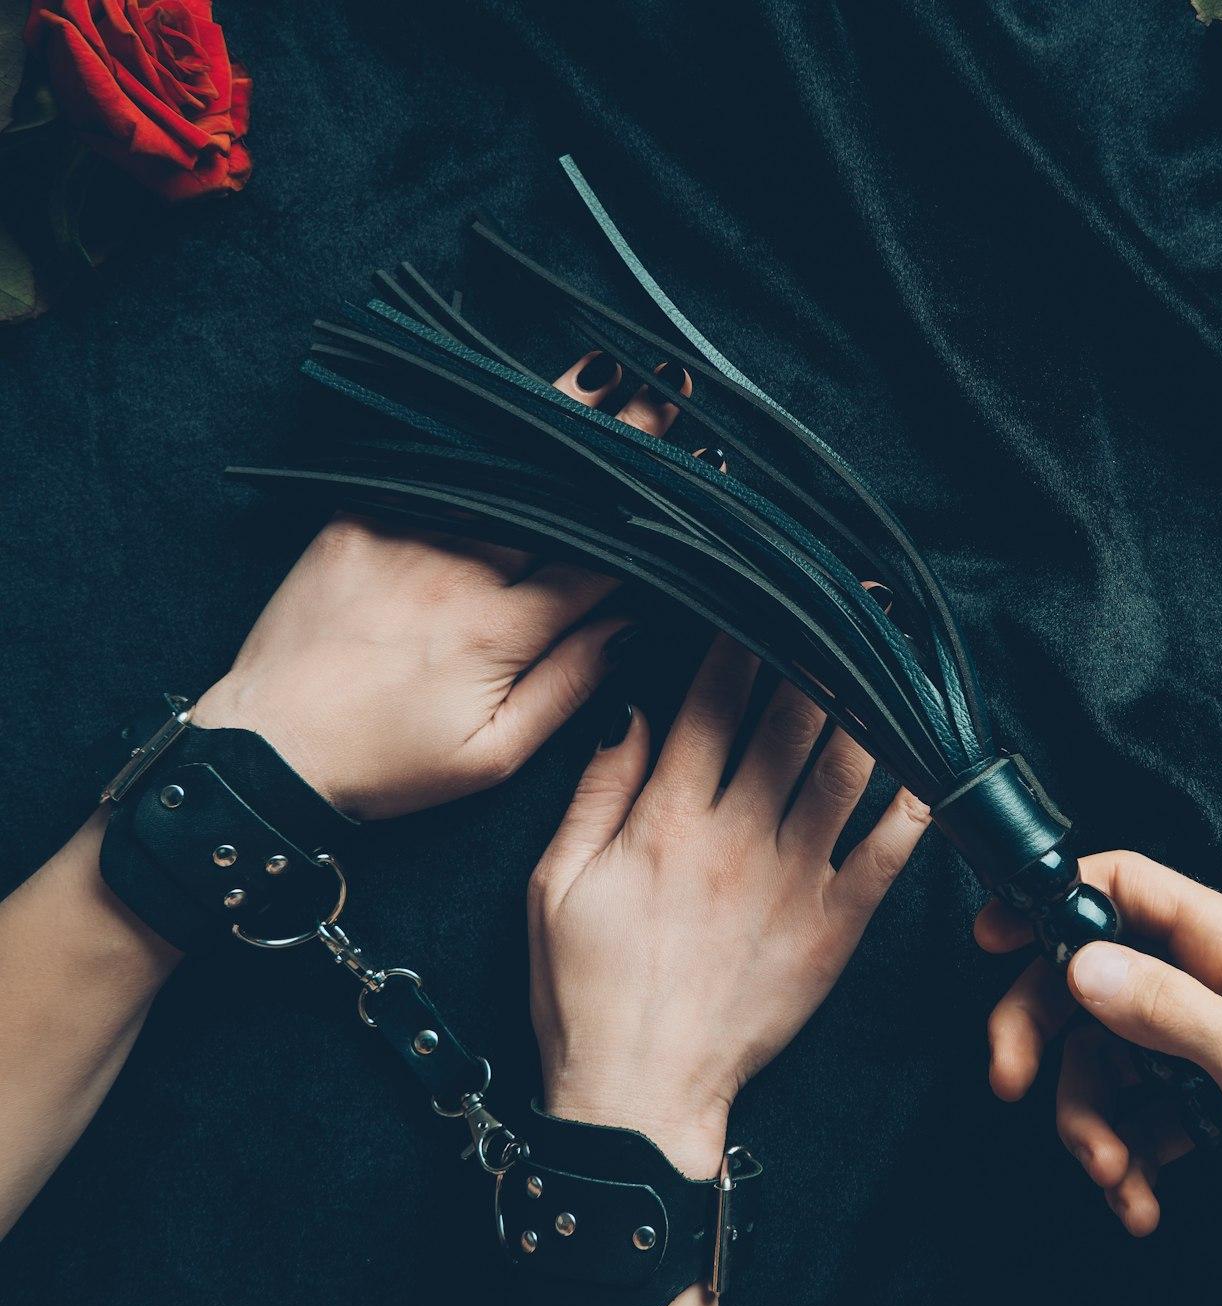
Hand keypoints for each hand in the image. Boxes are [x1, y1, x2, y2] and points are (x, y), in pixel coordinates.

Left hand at [190, 351, 677, 819]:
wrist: (265, 750)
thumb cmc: (387, 763)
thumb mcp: (494, 755)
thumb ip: (569, 686)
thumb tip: (630, 624)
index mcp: (502, 628)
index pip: (602, 557)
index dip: (656, 516)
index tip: (700, 476)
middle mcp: (459, 566)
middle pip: (560, 494)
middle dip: (621, 442)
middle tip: (670, 395)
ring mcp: (405, 532)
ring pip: (499, 467)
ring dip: (555, 416)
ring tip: (605, 370)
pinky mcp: (356, 518)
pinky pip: (424, 466)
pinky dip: (470, 431)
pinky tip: (504, 396)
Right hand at [526, 635, 931, 1171]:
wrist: (639, 1093)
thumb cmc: (585, 991)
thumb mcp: (556, 882)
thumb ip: (597, 789)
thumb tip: (630, 705)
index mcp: (665, 821)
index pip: (711, 702)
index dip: (742, 638)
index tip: (763, 590)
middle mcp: (737, 838)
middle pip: (788, 719)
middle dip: (818, 648)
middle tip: (846, 598)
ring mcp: (794, 881)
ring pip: (844, 768)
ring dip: (869, 702)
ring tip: (890, 650)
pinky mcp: (835, 927)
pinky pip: (887, 850)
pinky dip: (912, 798)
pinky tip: (927, 751)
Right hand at [978, 853, 1221, 1305]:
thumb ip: (1164, 1010)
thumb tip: (1079, 962)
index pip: (1120, 883)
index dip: (1047, 902)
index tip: (989, 944)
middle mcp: (1217, 982)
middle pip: (1093, 982)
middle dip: (1047, 1038)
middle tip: (1016, 1087)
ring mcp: (1220, 1042)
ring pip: (1113, 1060)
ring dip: (1095, 1122)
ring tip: (1118, 1177)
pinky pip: (1149, 1113)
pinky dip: (1134, 1156)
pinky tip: (1145, 1196)